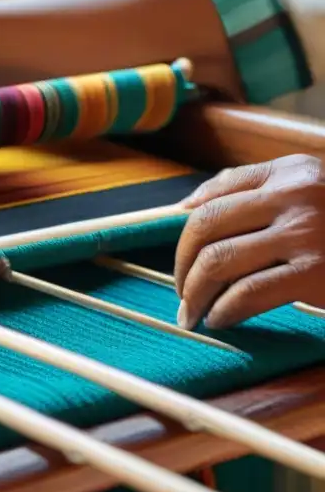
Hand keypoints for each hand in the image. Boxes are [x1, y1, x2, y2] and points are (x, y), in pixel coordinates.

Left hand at [174, 154, 324, 329]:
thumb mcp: (314, 189)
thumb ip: (259, 188)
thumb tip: (187, 205)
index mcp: (290, 171)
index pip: (215, 194)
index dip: (184, 230)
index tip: (180, 257)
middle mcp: (295, 195)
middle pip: (205, 226)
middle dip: (182, 265)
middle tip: (181, 293)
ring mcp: (306, 233)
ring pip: (218, 260)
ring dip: (195, 292)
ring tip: (193, 312)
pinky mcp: (317, 273)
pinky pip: (248, 293)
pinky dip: (224, 310)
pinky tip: (222, 319)